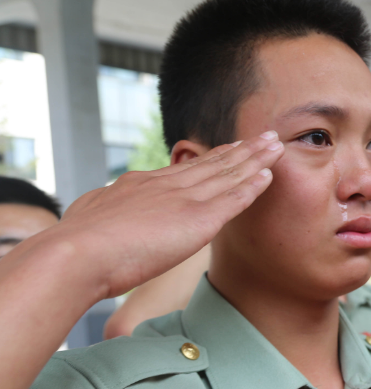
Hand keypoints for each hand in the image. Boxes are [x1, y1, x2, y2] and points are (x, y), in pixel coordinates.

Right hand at [43, 133, 283, 298]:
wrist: (78, 253)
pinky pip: (234, 198)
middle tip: (264, 136)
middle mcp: (167, 186)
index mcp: (141, 186)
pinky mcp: (199, 218)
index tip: (229, 148)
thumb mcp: (90, 220)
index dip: (211, 158)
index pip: (185, 170)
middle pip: (213, 163)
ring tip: (276, 144)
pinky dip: (253, 186)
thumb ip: (106, 218)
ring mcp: (184, 199)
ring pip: (228, 173)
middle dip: (241, 150)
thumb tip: (97, 221)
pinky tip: (269, 174)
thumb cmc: (76, 247)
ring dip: (255, 159)